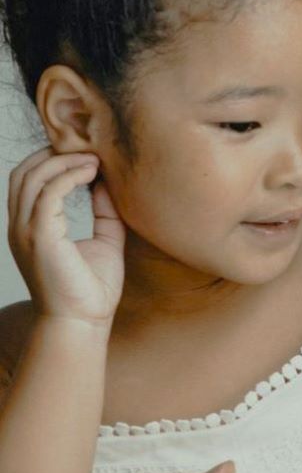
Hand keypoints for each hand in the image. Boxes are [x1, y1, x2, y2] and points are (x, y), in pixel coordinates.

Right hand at [8, 151, 122, 327]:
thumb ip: (105, 213)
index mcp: (30, 227)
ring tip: (94, 158)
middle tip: (87, 149)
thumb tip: (109, 184)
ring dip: (63, 161)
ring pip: (33, 177)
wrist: (83, 324)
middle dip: (53, 154)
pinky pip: (48, 192)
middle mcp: (20, 226)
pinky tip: (91, 173)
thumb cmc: (92, 291)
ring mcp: (25, 230)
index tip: (84, 155)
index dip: (51, 161)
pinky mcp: (39, 235)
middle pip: (24, 172)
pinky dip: (68, 176)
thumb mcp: (105, 242)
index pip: (28, 181)